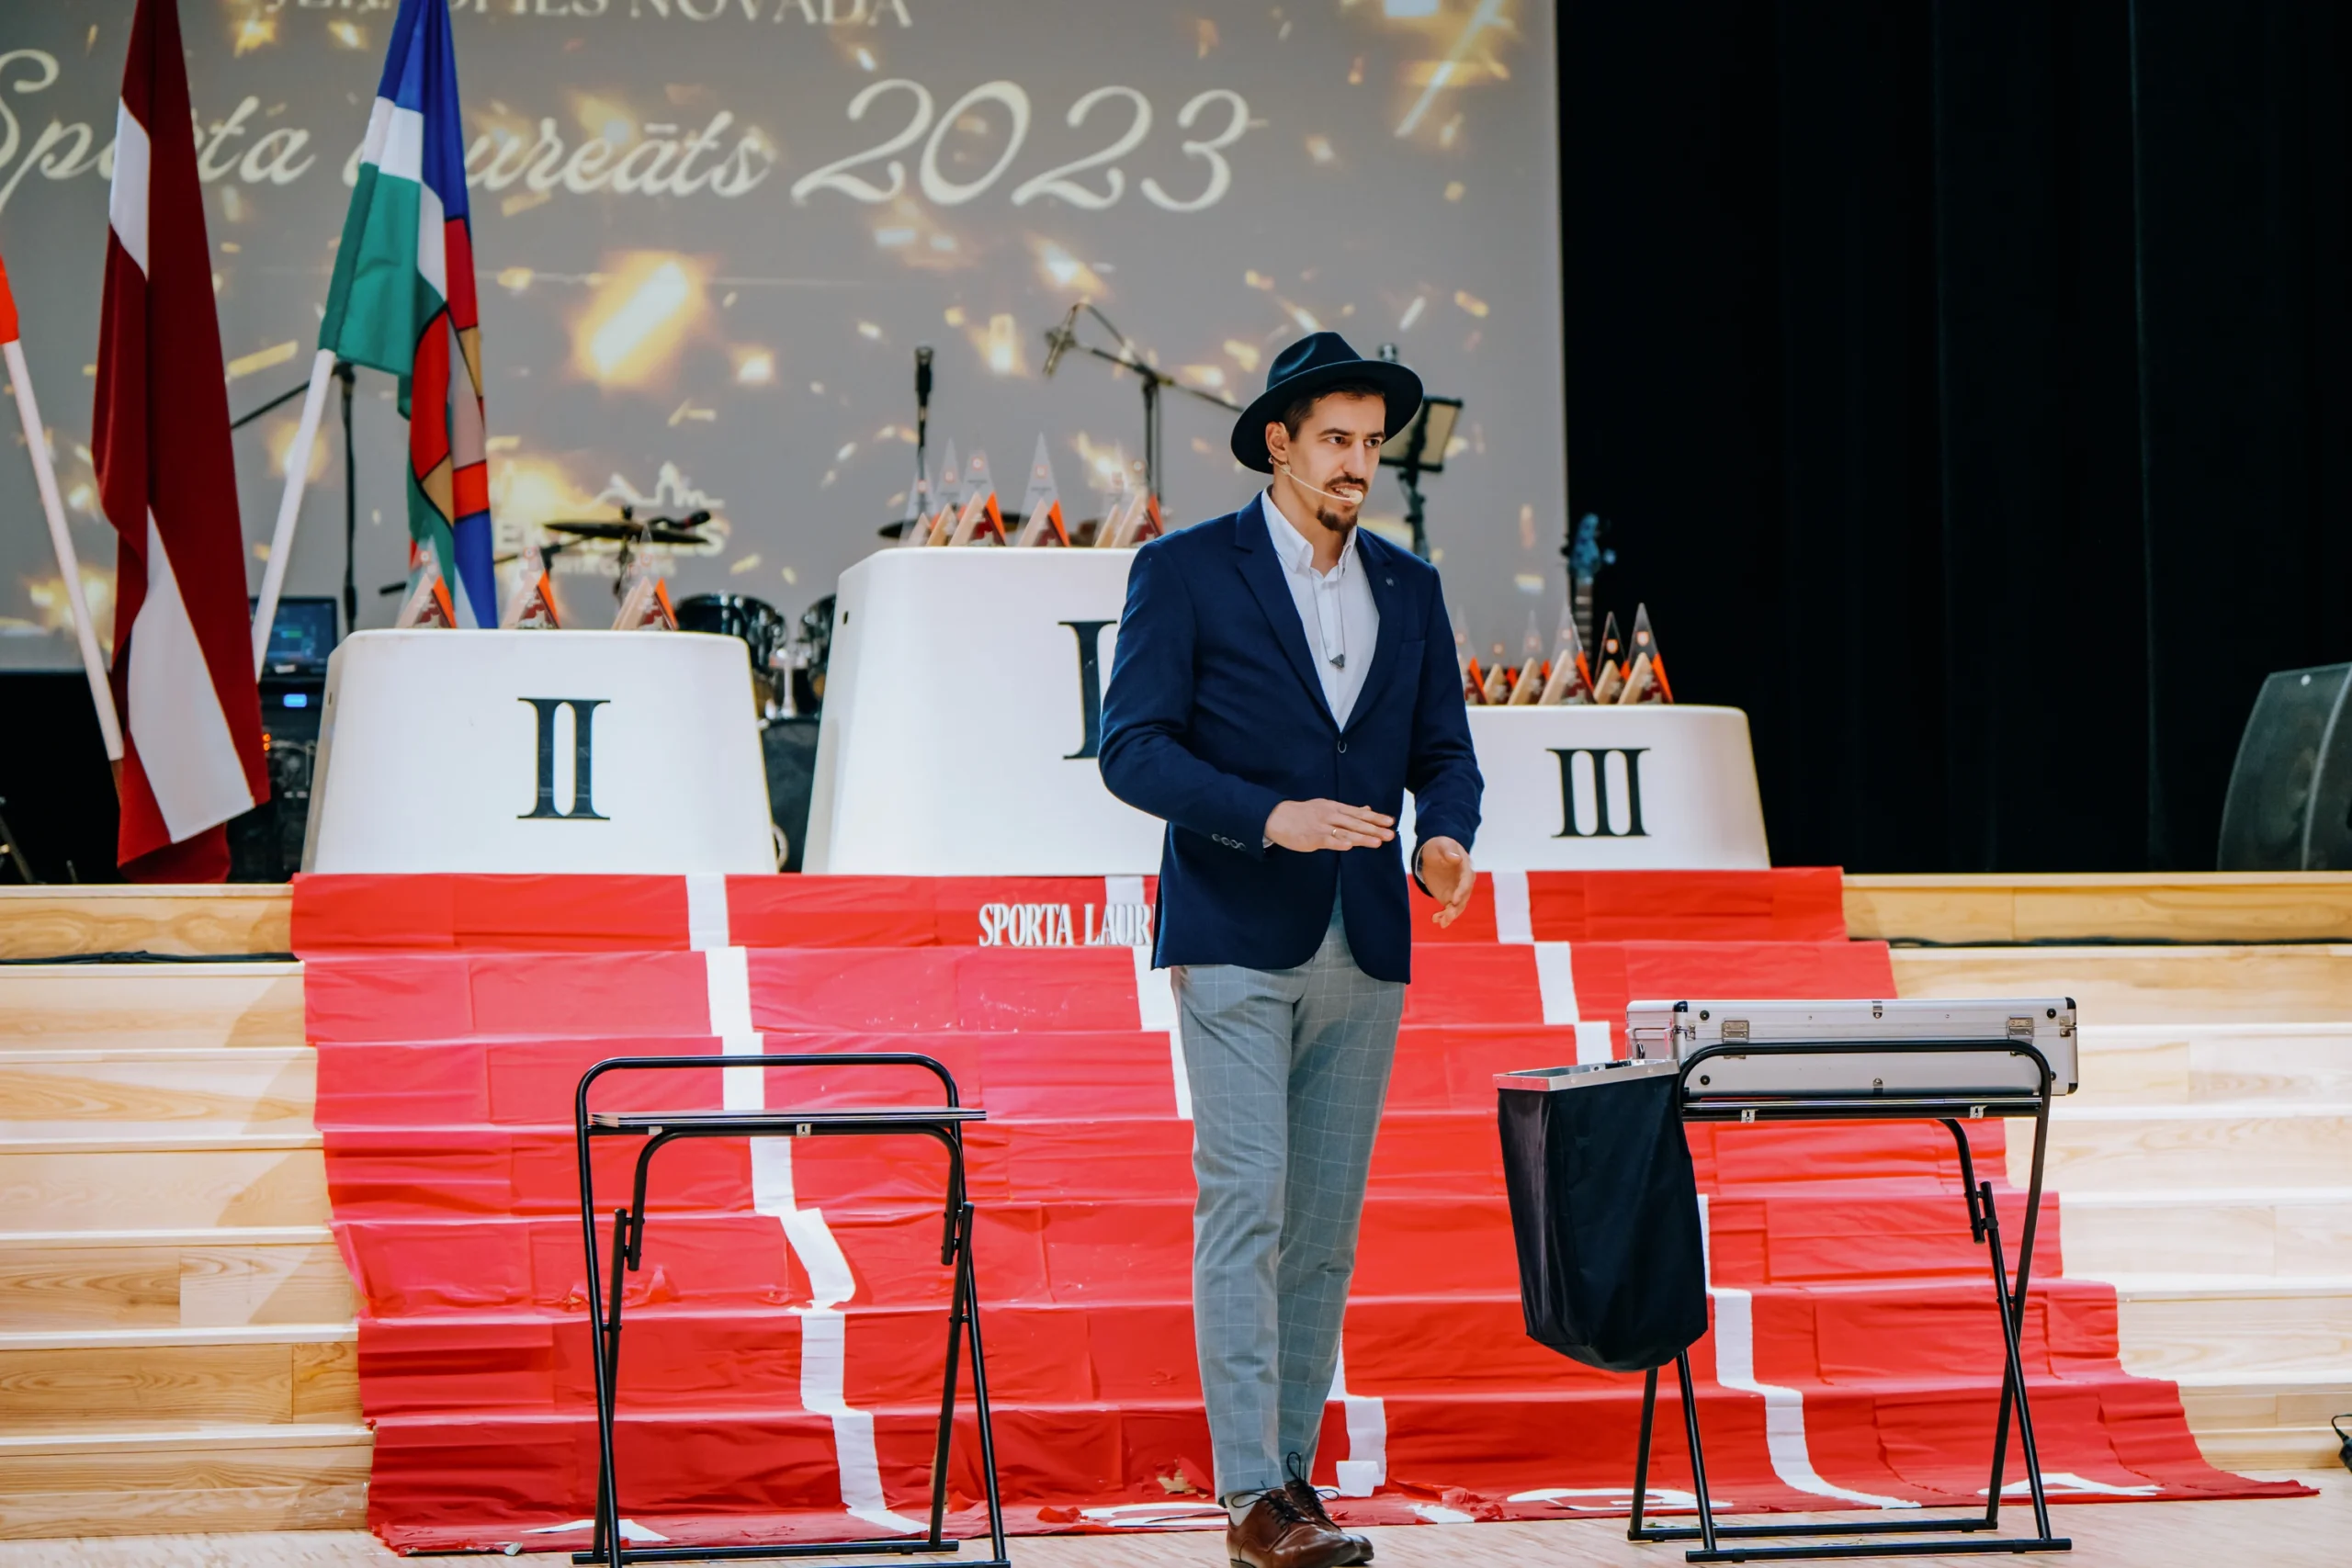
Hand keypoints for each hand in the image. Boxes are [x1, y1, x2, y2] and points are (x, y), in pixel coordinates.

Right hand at [1265, 799, 1395, 853]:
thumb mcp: (1326, 807)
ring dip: (1362, 837)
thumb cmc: (1304, 813)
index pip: (1359, 813)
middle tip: (1390, 834)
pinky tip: (1349, 846)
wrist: (1278, 817)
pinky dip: (1338, 842)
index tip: (1390, 821)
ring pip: (1345, 832)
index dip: (1375, 818)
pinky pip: (1327, 841)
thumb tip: (1368, 809)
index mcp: (1335, 807)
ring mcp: (1321, 826)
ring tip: (1377, 842)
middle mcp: (1330, 815)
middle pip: (1356, 823)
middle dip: (1374, 829)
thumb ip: (1348, 811)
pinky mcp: (1311, 838)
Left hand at [1418, 837, 1473, 926]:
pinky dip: (1443, 915)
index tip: (1453, 900)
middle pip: (1464, 897)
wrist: (1435, 853)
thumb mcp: (1441, 845)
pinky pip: (1448, 908)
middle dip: (1456, 907)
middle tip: (1448, 915)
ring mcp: (1457, 891)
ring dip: (1450, 915)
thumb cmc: (1439, 846)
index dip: (1461, 891)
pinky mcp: (1449, 897)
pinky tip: (1435, 920)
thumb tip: (1456, 858)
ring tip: (1441, 922)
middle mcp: (1464, 882)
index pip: (1466, 881)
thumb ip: (1448, 851)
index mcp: (1466, 868)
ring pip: (1457, 906)